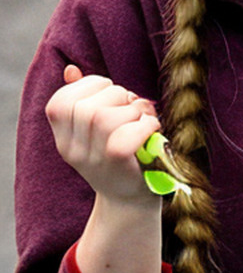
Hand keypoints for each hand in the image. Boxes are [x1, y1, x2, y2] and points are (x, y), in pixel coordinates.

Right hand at [45, 65, 161, 204]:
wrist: (132, 202)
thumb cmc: (123, 158)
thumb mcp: (99, 131)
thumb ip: (86, 100)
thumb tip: (72, 69)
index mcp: (64, 139)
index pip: (59, 103)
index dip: (87, 86)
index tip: (109, 92)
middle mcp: (73, 150)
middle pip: (86, 106)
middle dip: (116, 95)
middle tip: (132, 106)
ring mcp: (93, 160)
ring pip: (104, 117)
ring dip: (133, 109)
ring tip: (144, 118)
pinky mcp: (117, 165)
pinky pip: (125, 135)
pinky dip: (145, 125)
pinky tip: (152, 130)